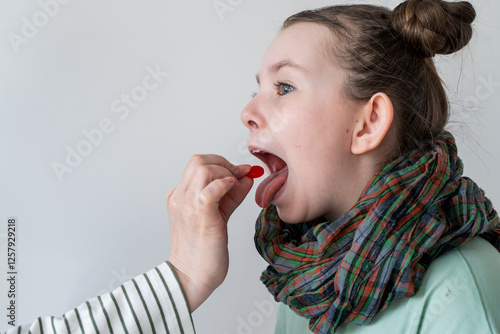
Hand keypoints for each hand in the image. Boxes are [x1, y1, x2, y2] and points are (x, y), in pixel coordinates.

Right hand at [166, 155, 252, 311]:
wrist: (192, 277)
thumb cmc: (203, 251)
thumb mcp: (219, 215)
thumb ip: (231, 195)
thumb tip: (246, 177)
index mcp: (179, 196)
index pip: (197, 165)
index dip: (221, 163)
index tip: (238, 172)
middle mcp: (180, 198)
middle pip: (198, 161)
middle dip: (223, 163)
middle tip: (238, 175)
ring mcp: (187, 205)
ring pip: (203, 168)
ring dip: (225, 172)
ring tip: (235, 185)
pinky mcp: (200, 215)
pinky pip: (211, 188)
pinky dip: (225, 183)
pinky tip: (233, 189)